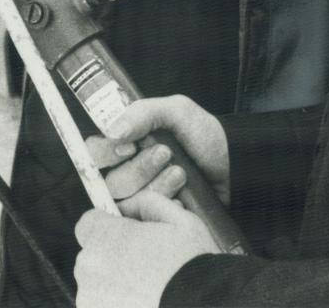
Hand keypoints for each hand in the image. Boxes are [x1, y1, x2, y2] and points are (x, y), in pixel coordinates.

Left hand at [74, 192, 215, 307]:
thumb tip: (127, 206)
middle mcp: (89, 268)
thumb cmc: (191, 265)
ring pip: (99, 286)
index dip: (109, 227)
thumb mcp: (179, 219)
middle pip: (93, 256)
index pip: (89, 224)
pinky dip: (120, 304)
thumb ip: (146, 203)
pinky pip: (106, 305)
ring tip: (150, 289)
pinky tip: (148, 303)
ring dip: (117, 285)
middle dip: (114, 257)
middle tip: (147, 265)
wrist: (203, 307)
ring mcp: (91, 299)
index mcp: (103, 237)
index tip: (128, 236)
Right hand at [85, 95, 229, 203]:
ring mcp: (142, 196)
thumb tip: (113, 131)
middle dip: (140, 167)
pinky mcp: (157, 216)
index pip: (93, 152)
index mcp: (126, 143)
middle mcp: (128, 170)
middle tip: (167, 153)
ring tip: (181, 172)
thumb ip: (142, 113)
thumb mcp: (176, 111)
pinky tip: (183, 193)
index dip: (104, 152)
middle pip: (110, 180)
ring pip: (129, 199)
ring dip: (157, 183)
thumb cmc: (205, 136)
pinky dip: (166, 202)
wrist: (236, 165)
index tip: (128, 146)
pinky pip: (147, 217)